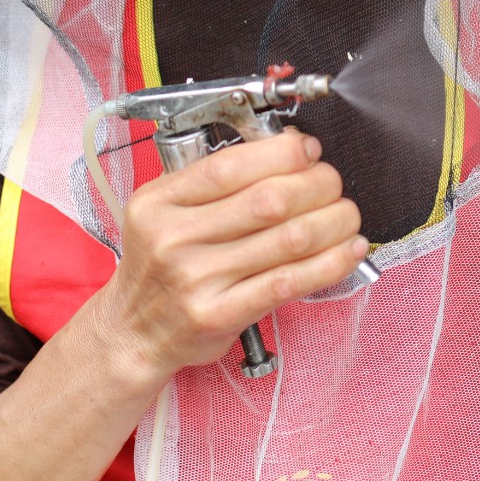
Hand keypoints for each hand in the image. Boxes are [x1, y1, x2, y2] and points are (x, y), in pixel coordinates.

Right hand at [92, 129, 366, 384]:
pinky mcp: (219, 315)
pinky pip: (288, 282)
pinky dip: (329, 263)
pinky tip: (348, 251)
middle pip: (268, 200)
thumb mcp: (164, 210)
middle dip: (318, 184)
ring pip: (287, 240)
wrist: (131, 333)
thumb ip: (214, 180)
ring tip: (347, 215)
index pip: (230, 164)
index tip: (309, 150)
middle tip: (333, 184)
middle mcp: (173, 238)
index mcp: (159, 202)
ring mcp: (196, 280)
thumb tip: (289, 147)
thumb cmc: (159, 265)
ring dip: (332, 222)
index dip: (282, 152)